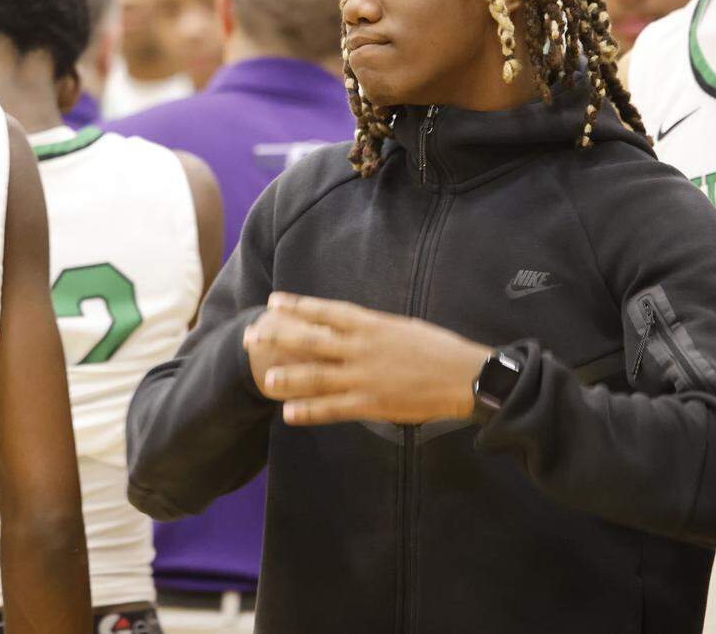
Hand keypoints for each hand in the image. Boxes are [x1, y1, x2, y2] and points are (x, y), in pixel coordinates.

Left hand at [243, 293, 491, 425]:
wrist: (463, 376)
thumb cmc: (436, 349)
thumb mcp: (402, 327)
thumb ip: (372, 328)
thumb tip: (348, 325)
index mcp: (371, 324)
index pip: (326, 312)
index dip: (297, 306)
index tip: (274, 301)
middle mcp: (361, 347)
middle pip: (311, 340)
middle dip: (279, 337)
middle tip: (252, 337)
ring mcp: (364, 376)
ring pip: (316, 376)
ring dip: (287, 377)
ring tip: (264, 378)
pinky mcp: (371, 403)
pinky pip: (332, 408)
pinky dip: (309, 411)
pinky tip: (289, 413)